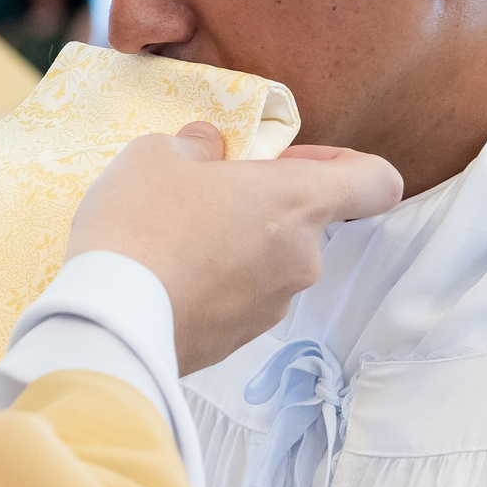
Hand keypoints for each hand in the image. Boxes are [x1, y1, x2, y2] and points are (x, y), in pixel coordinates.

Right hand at [71, 124, 400, 373]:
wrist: (109, 323)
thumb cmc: (141, 225)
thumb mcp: (159, 152)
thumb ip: (200, 144)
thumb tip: (211, 150)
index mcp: (299, 202)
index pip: (377, 182)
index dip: (347, 163)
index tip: (294, 161)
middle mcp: (303, 259)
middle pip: (304, 221)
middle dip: (261, 203)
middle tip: (202, 193)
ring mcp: (274, 307)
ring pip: (268, 261)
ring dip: (235, 244)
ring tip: (172, 237)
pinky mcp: (240, 342)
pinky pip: (239, 298)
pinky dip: (214, 283)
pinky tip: (165, 275)